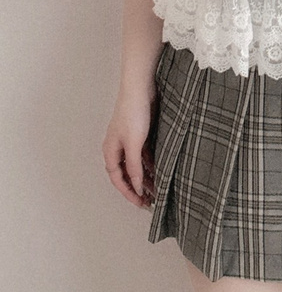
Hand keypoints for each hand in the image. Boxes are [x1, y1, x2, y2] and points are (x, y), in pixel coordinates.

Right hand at [102, 86, 157, 208]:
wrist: (141, 88)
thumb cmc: (133, 112)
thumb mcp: (134, 144)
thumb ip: (134, 167)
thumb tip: (136, 186)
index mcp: (110, 151)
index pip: (118, 178)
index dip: (128, 192)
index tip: (140, 203)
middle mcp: (118, 147)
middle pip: (126, 174)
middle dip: (137, 188)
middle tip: (150, 200)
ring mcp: (130, 140)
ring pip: (137, 165)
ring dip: (146, 177)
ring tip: (158, 188)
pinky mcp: (141, 133)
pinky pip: (144, 155)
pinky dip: (151, 164)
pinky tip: (160, 170)